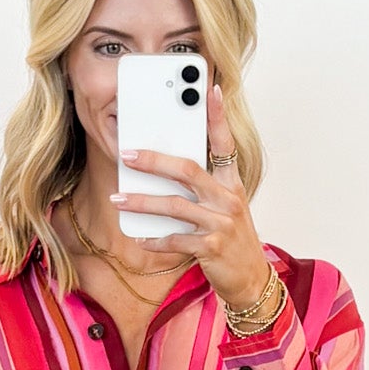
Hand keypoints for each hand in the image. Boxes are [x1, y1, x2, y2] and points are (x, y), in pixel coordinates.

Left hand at [110, 82, 270, 311]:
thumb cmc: (232, 241)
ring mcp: (220, 224)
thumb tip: (167, 174)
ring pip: (175, 206)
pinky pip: (176, 240)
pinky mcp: (211, 248)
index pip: (225, 143)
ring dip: (143, 202)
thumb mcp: (225, 209)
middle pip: (188, 170)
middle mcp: (228, 199)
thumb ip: (204, 189)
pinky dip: (155, 240)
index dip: (217, 116)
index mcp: (232, 184)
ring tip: (119, 198)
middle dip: (154, 161)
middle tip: (127, 154)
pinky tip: (140, 238)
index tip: (209, 90)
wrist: (250, 279)